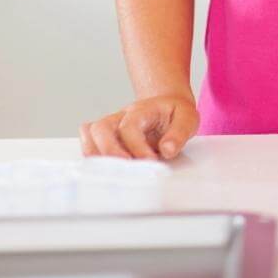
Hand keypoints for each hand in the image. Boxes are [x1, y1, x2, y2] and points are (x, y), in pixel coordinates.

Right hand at [80, 94, 198, 159]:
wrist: (168, 105)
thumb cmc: (176, 114)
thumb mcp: (188, 118)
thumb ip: (179, 134)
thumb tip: (167, 150)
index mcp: (142, 109)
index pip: (129, 127)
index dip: (136, 147)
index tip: (150, 162)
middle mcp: (121, 116)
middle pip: (101, 128)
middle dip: (109, 151)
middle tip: (126, 169)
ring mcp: (111, 125)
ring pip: (90, 134)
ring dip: (97, 155)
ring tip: (113, 172)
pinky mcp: (106, 137)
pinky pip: (89, 143)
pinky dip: (92, 156)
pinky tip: (106, 170)